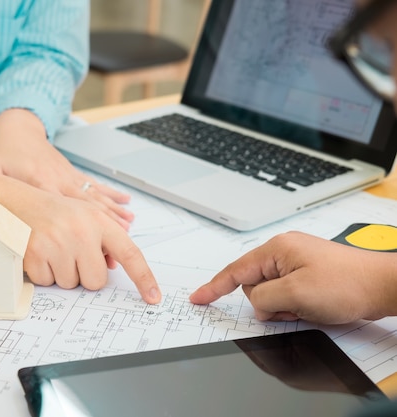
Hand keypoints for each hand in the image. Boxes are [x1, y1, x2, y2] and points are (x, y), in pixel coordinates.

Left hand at [0, 109, 134, 229]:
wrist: (19, 128)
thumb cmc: (4, 152)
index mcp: (39, 180)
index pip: (60, 208)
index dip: (77, 226)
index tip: (90, 242)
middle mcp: (59, 179)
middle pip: (85, 205)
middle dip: (103, 225)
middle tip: (119, 242)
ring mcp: (69, 176)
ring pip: (95, 197)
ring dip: (113, 213)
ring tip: (129, 228)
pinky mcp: (74, 174)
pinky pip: (96, 187)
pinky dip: (112, 197)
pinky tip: (127, 205)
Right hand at [0, 168, 161, 303]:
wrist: (14, 199)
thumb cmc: (52, 211)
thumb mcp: (84, 216)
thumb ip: (103, 240)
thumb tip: (114, 267)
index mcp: (99, 221)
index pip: (130, 254)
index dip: (144, 278)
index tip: (153, 297)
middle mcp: (81, 232)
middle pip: (96, 282)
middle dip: (84, 274)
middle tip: (70, 253)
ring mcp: (58, 244)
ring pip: (70, 284)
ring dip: (61, 272)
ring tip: (52, 248)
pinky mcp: (36, 255)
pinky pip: (48, 283)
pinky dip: (43, 273)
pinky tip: (39, 252)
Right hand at [189, 231, 396, 323]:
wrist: (382, 286)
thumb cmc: (347, 284)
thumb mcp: (295, 294)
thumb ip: (263, 298)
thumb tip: (256, 304)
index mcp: (276, 249)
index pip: (235, 270)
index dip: (214, 287)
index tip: (198, 298)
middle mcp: (284, 252)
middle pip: (253, 285)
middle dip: (266, 303)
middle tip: (292, 307)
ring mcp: (297, 263)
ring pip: (270, 293)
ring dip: (283, 306)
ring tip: (308, 306)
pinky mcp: (308, 274)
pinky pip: (286, 294)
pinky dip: (293, 305)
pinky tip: (312, 306)